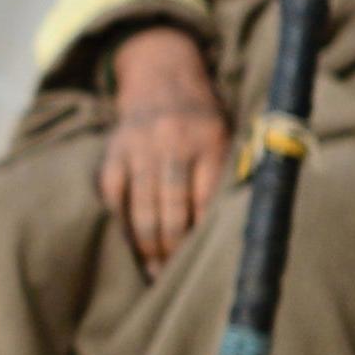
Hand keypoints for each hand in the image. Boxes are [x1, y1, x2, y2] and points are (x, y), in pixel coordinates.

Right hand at [97, 24, 232, 273]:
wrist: (162, 76)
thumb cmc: (204, 120)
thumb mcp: (229, 135)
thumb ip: (230, 174)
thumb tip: (240, 228)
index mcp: (209, 142)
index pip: (206, 201)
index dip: (203, 237)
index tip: (203, 265)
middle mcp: (172, 144)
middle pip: (171, 210)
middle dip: (172, 250)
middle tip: (172, 277)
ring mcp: (139, 148)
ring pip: (141, 208)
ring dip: (146, 246)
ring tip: (152, 272)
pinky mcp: (114, 152)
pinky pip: (113, 195)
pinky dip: (120, 222)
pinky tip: (129, 244)